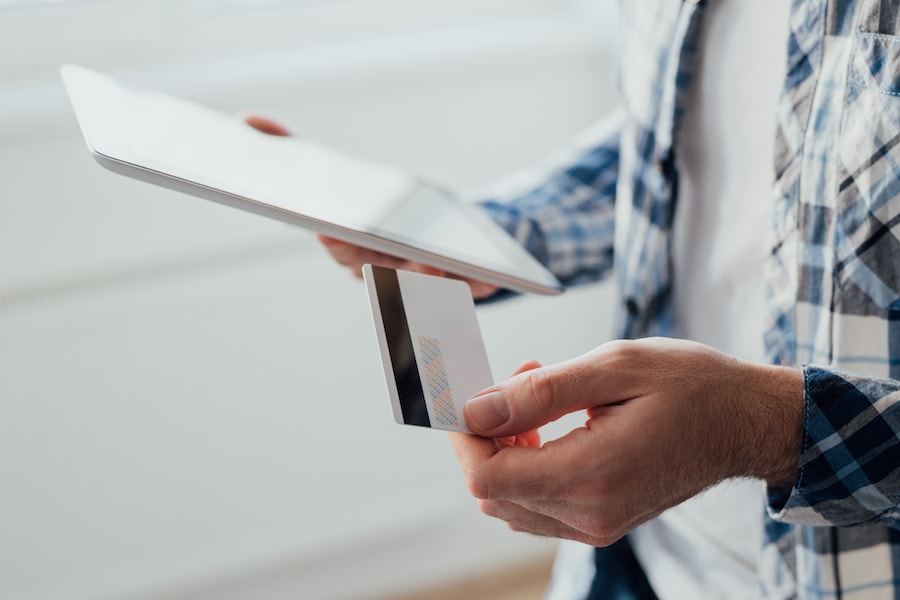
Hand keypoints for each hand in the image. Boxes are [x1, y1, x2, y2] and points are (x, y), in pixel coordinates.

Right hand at [242, 115, 500, 299]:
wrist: (428, 234)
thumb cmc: (378, 206)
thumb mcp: (340, 176)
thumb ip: (294, 152)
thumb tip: (247, 120)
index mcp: (350, 248)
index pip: (338, 245)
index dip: (334, 240)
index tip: (329, 228)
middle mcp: (379, 270)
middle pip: (381, 272)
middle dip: (386, 266)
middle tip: (395, 252)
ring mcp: (417, 282)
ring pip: (422, 289)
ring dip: (431, 284)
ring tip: (442, 266)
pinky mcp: (456, 285)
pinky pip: (464, 293)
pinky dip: (476, 288)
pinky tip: (492, 280)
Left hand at [449, 337, 802, 546]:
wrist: (746, 422)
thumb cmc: (692, 386)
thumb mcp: (613, 367)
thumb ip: (538, 392)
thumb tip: (476, 410)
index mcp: (592, 475)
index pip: (487, 477)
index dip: (463, 436)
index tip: (468, 395)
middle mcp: (590, 514)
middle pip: (491, 492)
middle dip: (484, 436)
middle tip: (515, 381)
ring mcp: (597, 525)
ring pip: (509, 501)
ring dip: (505, 448)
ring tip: (536, 396)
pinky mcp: (602, 521)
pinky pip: (537, 504)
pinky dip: (527, 464)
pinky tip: (550, 424)